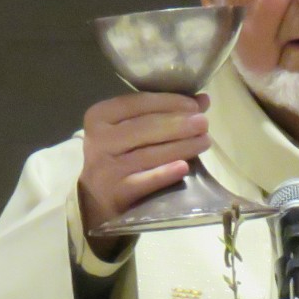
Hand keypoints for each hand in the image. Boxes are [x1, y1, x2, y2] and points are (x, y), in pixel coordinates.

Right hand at [77, 92, 210, 255]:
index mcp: (100, 116)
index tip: (194, 105)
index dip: (168, 102)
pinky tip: (184, 167)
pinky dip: (165, 174)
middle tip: (203, 123)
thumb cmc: (118, 155)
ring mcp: (106, 168)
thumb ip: (161, 112)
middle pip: (144, 128)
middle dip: (178, 124)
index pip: (138, 103)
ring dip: (181, 147)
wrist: (94, 197)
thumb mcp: (129, 129)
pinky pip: (144, 181)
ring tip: (204, 141)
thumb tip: (202, 100)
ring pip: (148, 154)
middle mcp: (99, 140)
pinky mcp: (116, 193)